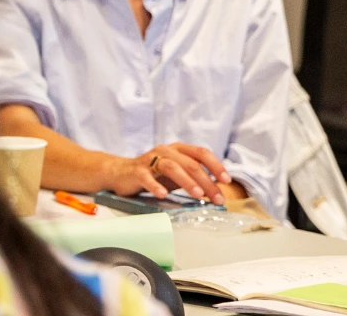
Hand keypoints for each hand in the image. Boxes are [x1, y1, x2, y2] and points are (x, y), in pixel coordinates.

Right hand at [102, 142, 231, 204]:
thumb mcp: (177, 174)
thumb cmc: (153, 174)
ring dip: (187, 182)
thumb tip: (217, 189)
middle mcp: (165, 150)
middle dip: (207, 181)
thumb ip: (194, 177)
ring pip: (172, 167)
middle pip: (190, 163)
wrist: (121, 173)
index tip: (226, 180)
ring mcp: (150, 160)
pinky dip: (156, 186)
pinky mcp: (137, 171)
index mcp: (178, 149)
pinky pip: (147, 177)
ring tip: (198, 195)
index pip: (201, 153)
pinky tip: (163, 195)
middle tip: (217, 198)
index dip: (216, 165)